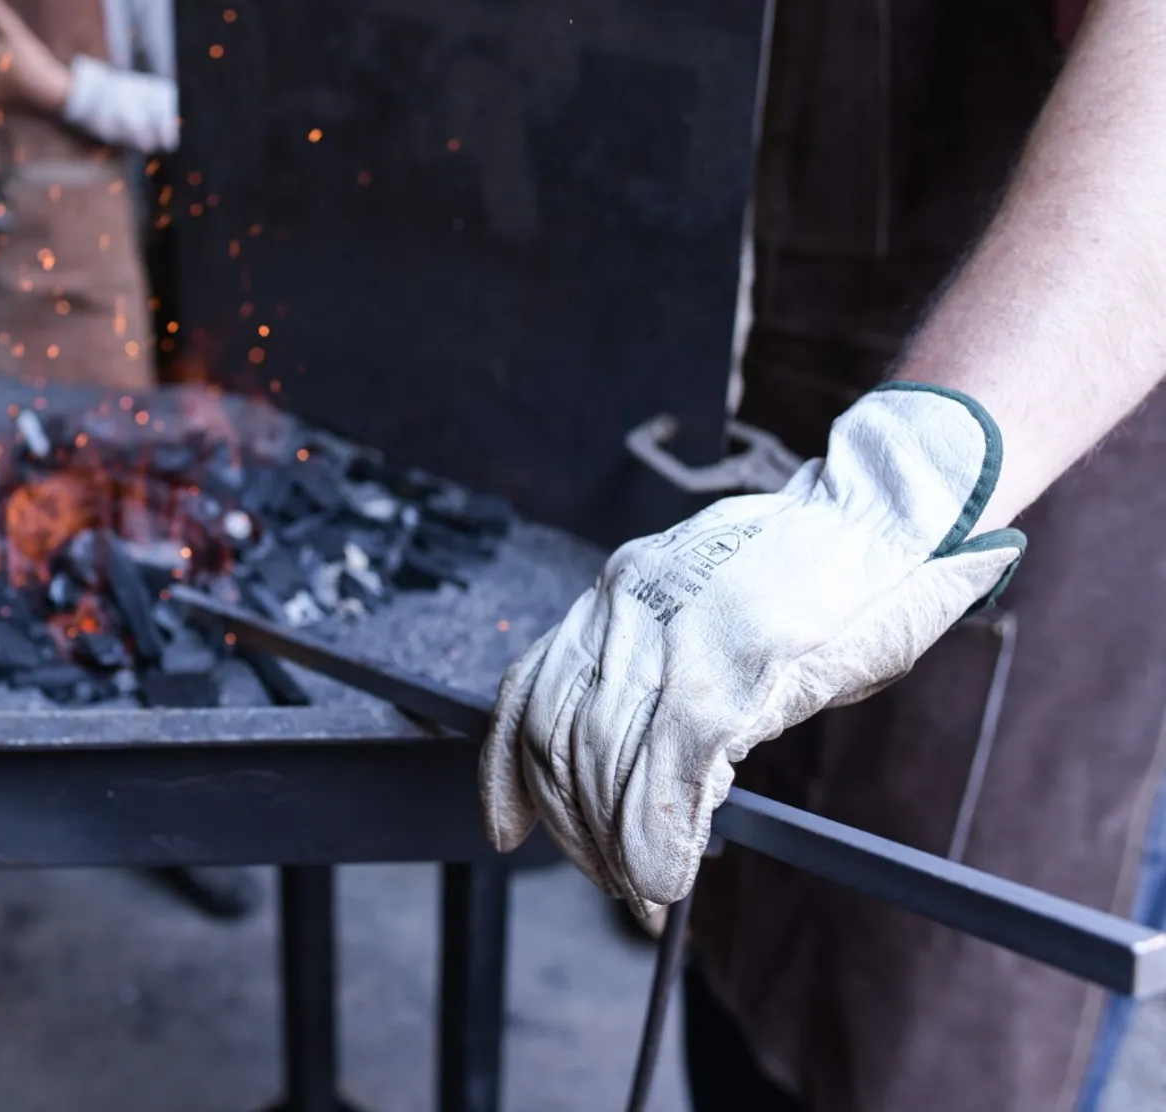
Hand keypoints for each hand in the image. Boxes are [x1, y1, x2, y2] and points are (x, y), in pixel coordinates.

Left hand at [479, 384, 1026, 916]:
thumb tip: (640, 751)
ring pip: (604, 764)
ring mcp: (677, 637)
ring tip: (640, 891)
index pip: (530, 687)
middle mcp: (629, 607)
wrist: (901, 513)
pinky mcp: (733, 670)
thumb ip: (665, 661)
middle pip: (560, 739)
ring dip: (614, 847)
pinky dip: (660, 839)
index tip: (504, 825)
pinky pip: (670, 775)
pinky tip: (669, 874)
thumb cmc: (827, 567)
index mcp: (622, 588)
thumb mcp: (714, 600)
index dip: (505, 769)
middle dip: (574, 828)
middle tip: (608, 879)